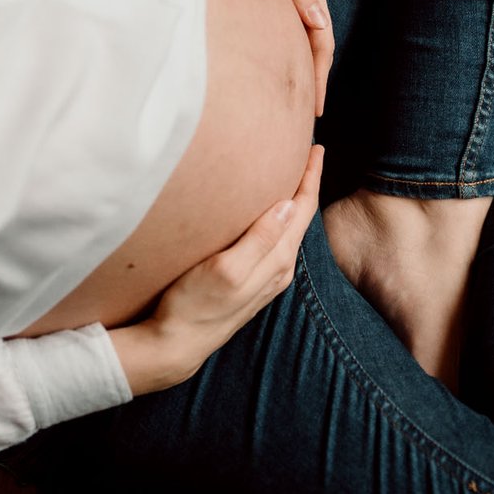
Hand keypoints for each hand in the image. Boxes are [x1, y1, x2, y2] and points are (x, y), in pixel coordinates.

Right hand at [110, 145, 323, 393]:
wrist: (177, 345)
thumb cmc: (194, 306)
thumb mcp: (226, 269)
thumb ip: (259, 239)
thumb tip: (286, 206)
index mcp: (277, 261)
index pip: (302, 209)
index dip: (311, 176)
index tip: (316, 148)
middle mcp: (279, 268)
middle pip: (301, 216)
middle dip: (307, 183)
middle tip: (308, 153)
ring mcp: (268, 277)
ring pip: (290, 228)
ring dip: (294, 200)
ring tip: (294, 174)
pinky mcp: (253, 281)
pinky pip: (277, 240)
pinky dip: (280, 218)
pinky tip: (270, 211)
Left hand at [210, 0, 333, 115]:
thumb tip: (319, 26)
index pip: (322, 40)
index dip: (319, 77)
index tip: (312, 111)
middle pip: (313, 45)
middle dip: (311, 82)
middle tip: (302, 121)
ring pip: (297, 39)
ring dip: (297, 70)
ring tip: (288, 104)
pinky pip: (278, 29)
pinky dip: (279, 53)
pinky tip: (267, 69)